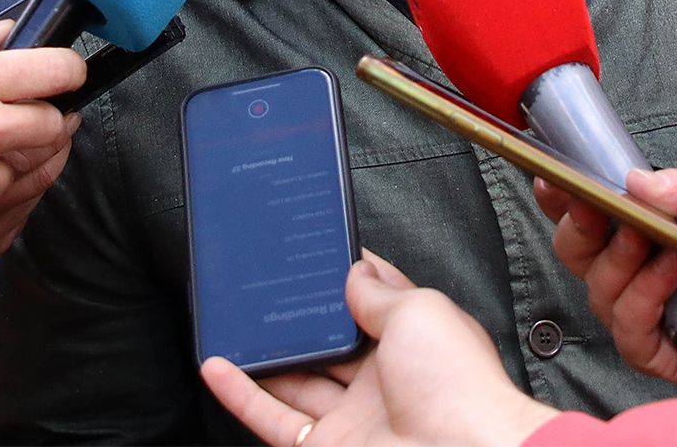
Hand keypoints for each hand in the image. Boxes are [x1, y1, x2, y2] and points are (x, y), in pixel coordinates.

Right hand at [201, 251, 557, 446]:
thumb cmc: (458, 385)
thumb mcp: (420, 312)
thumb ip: (380, 293)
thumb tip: (358, 270)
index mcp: (415, 341)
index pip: (373, 302)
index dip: (344, 278)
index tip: (312, 255)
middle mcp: (383, 380)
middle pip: (329, 343)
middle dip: (299, 318)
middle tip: (264, 290)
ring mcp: (353, 417)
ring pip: (296, 381)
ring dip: (264, 355)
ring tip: (233, 324)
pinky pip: (273, 420)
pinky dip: (241, 396)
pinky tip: (218, 370)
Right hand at [538, 170, 676, 413]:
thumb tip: (635, 178)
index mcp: (634, 235)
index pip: (582, 217)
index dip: (560, 198)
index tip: (553, 177)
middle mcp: (626, 275)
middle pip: (574, 252)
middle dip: (578, 227)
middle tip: (595, 205)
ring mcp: (638, 314)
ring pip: (599, 290)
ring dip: (623, 261)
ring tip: (656, 242)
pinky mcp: (655, 352)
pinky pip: (629, 328)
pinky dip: (645, 297)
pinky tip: (671, 275)